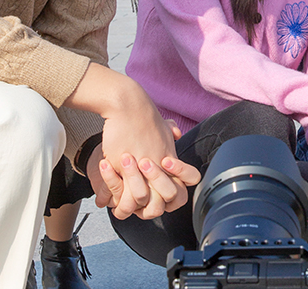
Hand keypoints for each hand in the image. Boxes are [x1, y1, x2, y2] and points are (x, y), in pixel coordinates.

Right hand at [68, 64, 197, 217]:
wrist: (127, 105)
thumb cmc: (141, 115)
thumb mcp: (160, 126)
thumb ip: (170, 133)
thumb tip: (177, 133)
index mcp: (172, 155)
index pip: (192, 179)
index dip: (182, 184)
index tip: (165, 174)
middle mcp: (163, 164)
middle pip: (173, 197)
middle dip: (159, 201)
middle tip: (145, 193)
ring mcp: (146, 168)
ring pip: (149, 201)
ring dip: (137, 199)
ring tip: (126, 191)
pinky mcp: (127, 168)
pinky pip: (126, 197)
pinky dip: (120, 199)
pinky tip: (115, 191)